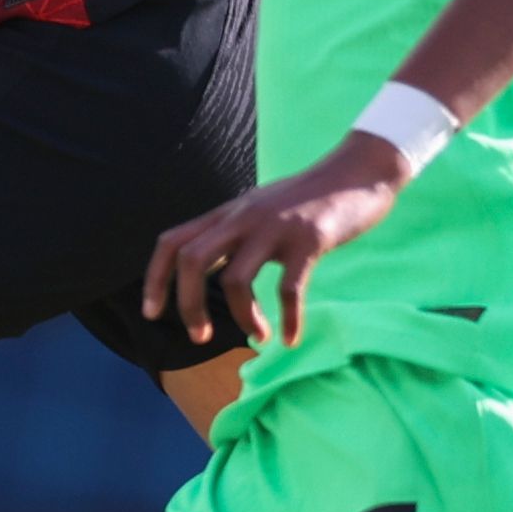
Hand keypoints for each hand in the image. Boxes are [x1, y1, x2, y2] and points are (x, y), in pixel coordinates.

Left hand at [144, 132, 411, 350]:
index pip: (172, 242)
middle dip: (188, 306)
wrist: (359, 173)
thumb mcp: (258, 210)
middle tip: (200, 337)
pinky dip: (288, 319)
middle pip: (191, 261)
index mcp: (227, 214)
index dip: (154, 279)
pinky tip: (290, 338)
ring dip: (241, 317)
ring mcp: (274, 227)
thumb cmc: (308, 200)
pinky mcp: (309, 239)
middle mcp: (243, 217)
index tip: (153, 314)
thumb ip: (232, 234)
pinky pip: (289, 288)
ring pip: (234, 279)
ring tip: (257, 336)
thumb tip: (208, 269)